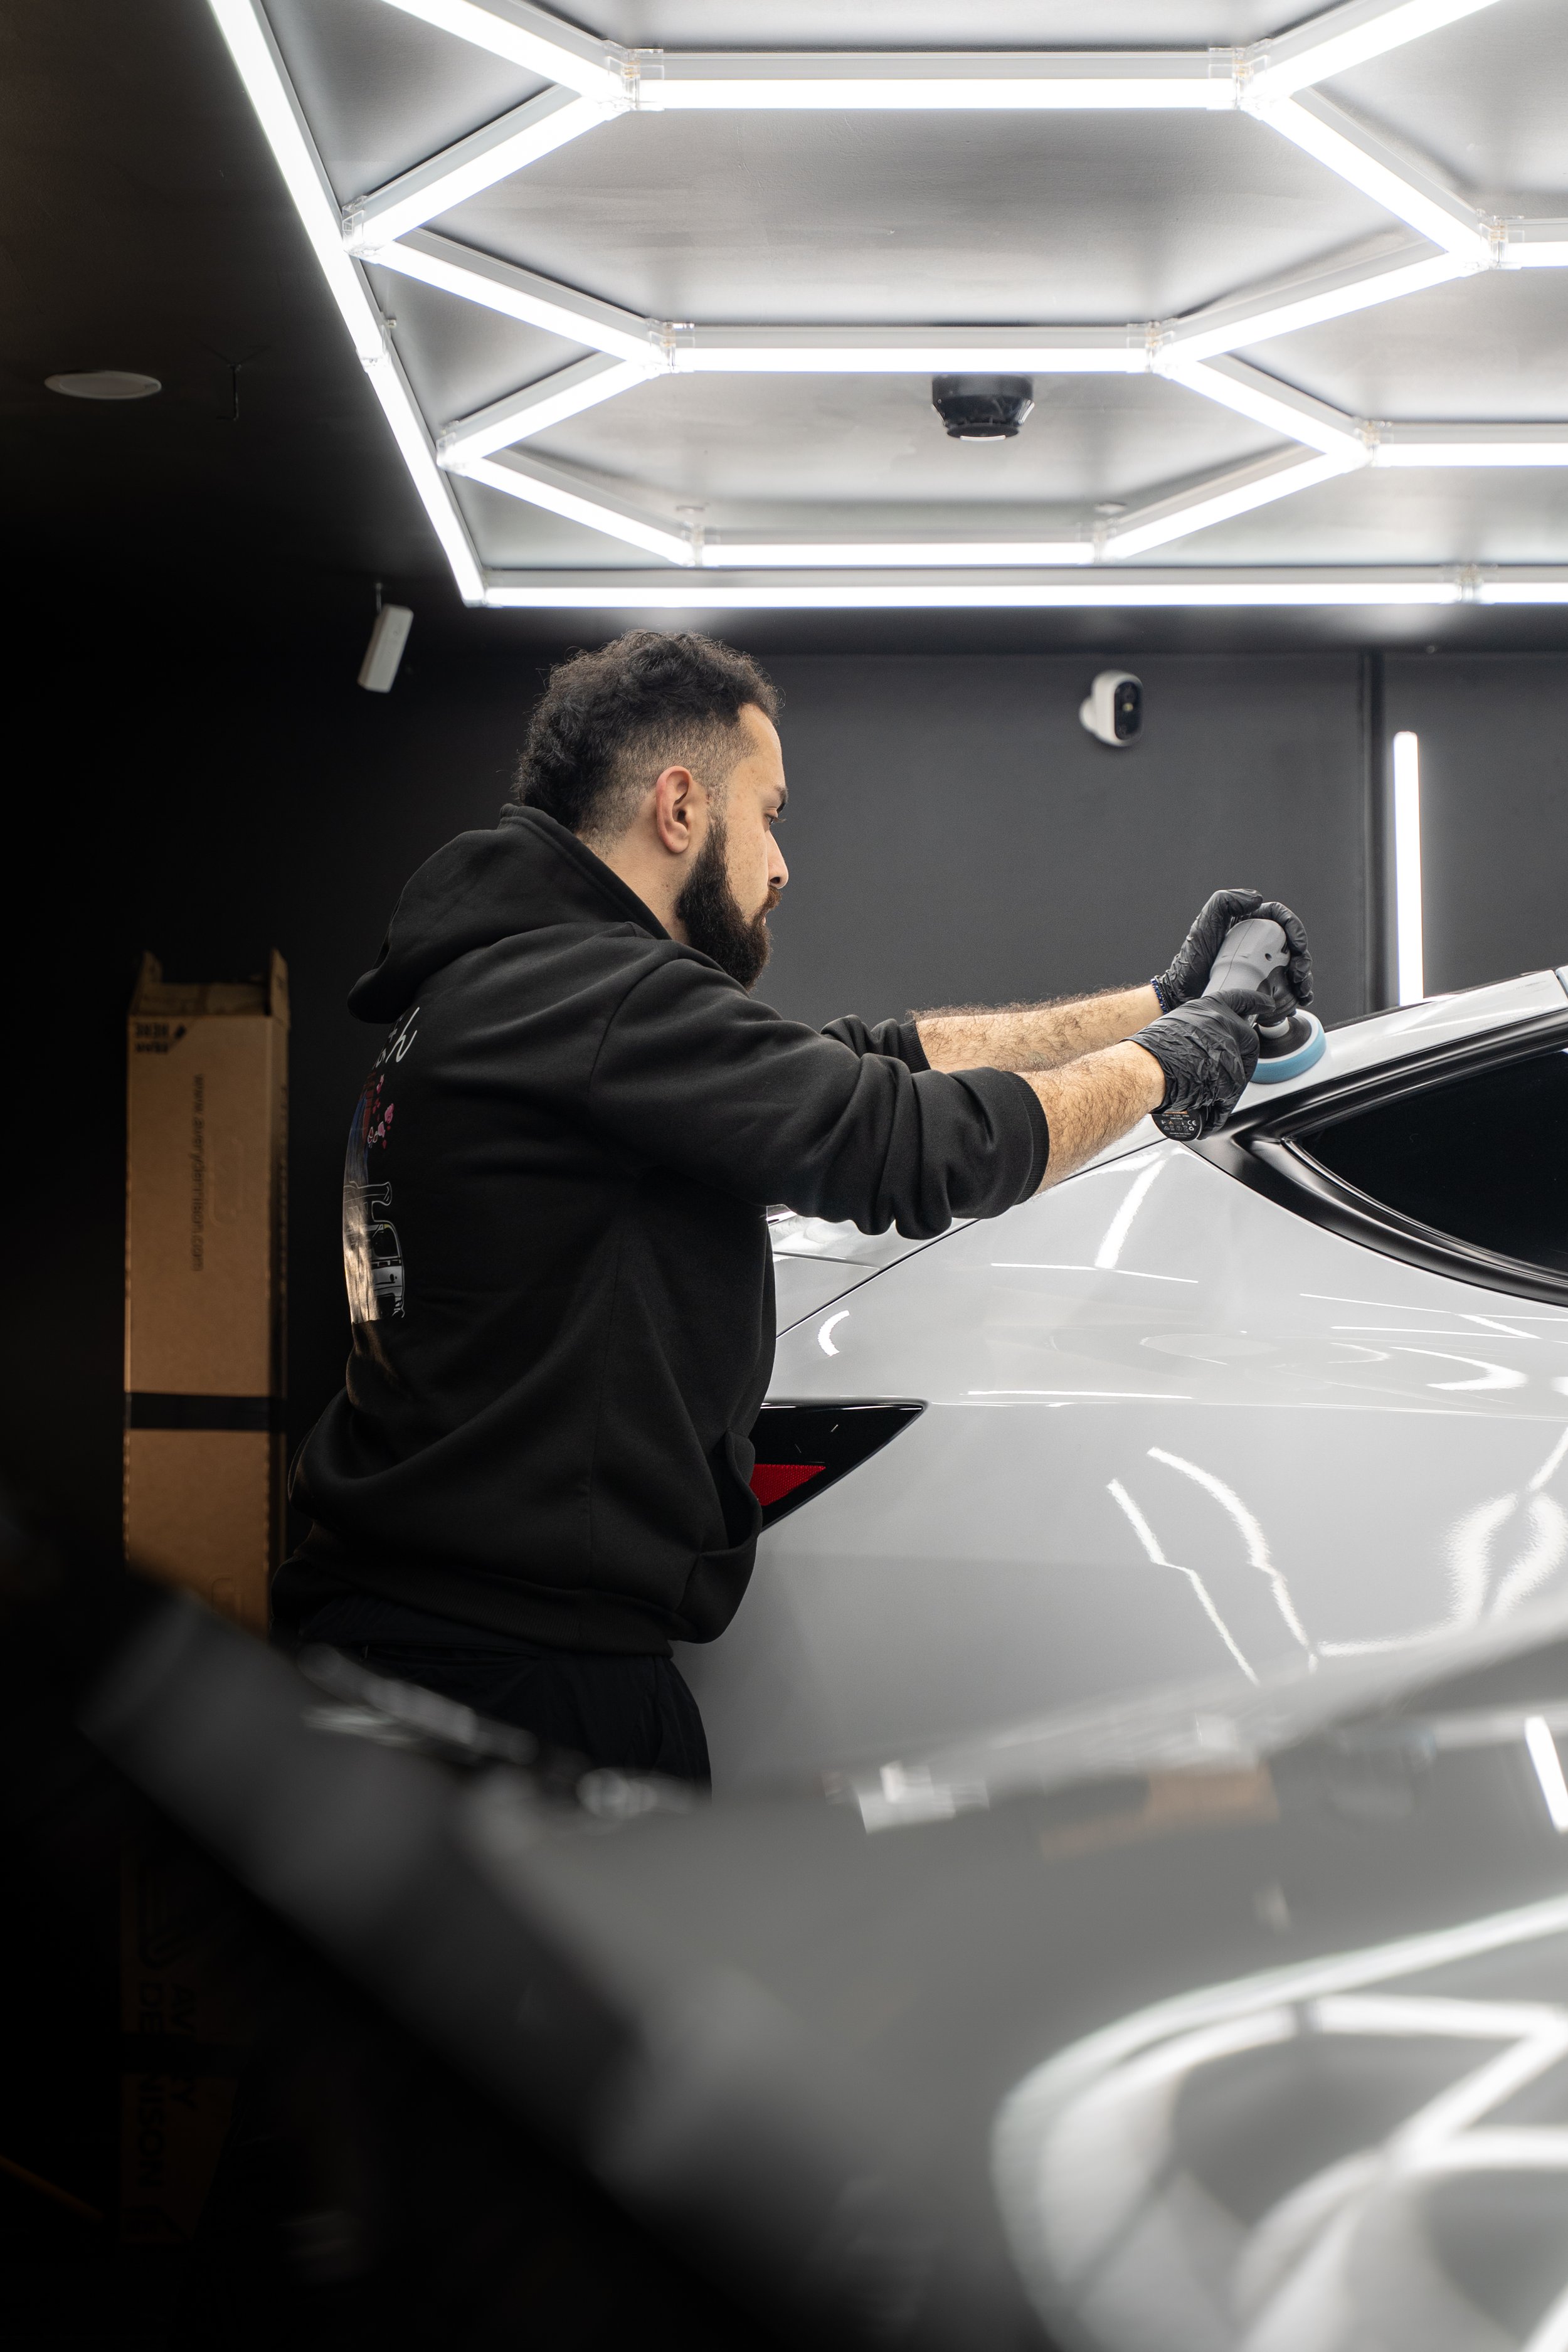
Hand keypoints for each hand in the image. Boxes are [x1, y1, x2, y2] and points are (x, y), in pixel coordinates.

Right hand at [1134, 991, 1264, 1140]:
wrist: (1143, 1069)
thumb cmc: (1149, 1051)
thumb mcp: (1174, 1025)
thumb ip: (1195, 1030)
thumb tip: (1199, 1045)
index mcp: (1207, 1008)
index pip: (1240, 999)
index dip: (1256, 1002)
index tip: (1268, 1005)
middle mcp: (1222, 1025)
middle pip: (1247, 1040)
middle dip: (1243, 1057)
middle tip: (1231, 1069)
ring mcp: (1228, 1051)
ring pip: (1238, 1074)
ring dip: (1224, 1088)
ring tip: (1206, 1097)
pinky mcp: (1229, 1079)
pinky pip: (1229, 1099)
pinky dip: (1218, 1113)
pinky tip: (1209, 1119)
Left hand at [1154, 891, 1313, 1010]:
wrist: (1184, 993)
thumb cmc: (1193, 959)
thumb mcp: (1205, 924)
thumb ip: (1225, 902)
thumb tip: (1257, 899)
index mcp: (1250, 924)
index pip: (1280, 918)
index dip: (1295, 928)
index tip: (1297, 945)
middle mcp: (1259, 943)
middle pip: (1292, 946)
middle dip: (1303, 958)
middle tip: (1299, 973)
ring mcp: (1262, 966)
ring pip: (1293, 968)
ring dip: (1305, 978)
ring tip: (1302, 990)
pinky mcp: (1262, 987)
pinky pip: (1286, 989)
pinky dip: (1298, 995)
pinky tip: (1300, 1000)